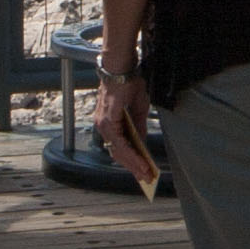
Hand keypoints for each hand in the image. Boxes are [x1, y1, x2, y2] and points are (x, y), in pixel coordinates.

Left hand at [95, 63, 158, 188]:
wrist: (122, 69)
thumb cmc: (128, 84)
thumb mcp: (137, 109)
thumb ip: (138, 127)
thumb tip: (142, 144)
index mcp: (108, 122)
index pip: (119, 146)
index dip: (131, 160)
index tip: (141, 171)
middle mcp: (102, 126)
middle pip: (118, 153)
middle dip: (134, 168)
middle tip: (146, 179)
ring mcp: (103, 125)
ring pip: (120, 152)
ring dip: (135, 165)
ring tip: (147, 175)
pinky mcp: (109, 122)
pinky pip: (122, 144)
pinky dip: (133, 155)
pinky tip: (143, 163)